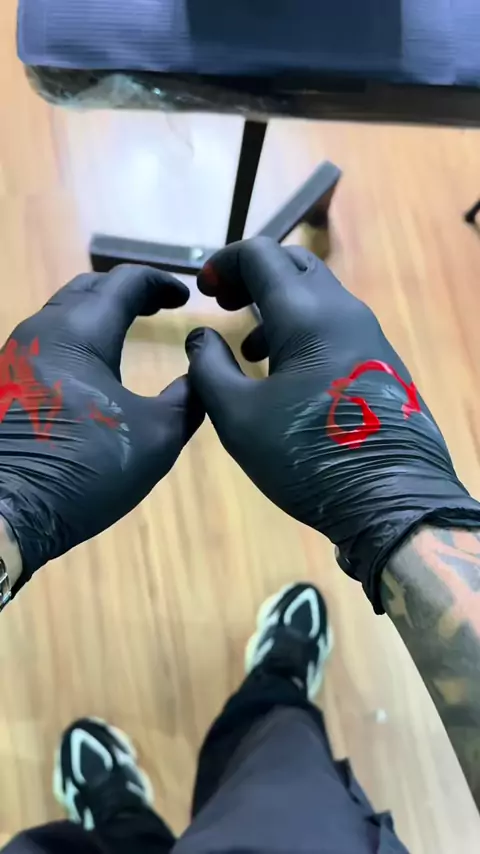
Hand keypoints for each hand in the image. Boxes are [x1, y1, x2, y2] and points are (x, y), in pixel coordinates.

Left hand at [0, 265, 202, 592]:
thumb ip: (188, 397)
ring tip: (127, 331)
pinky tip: (91, 367)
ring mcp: (14, 356)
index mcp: (80, 332)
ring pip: (61, 314)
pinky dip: (77, 337)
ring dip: (97, 314)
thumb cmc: (86, 468)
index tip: (184, 297)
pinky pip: (45, 341)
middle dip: (126, 291)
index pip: (125, 281)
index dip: (160, 282)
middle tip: (156, 307)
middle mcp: (41, 331)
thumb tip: (201, 372)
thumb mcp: (158, 436)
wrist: (5, 512)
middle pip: (87, 289)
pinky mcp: (4, 383)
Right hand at [186, 237, 479, 611]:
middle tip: (225, 304)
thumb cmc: (307, 456)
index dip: (225, 262)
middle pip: (294, 266)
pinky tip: (286, 375)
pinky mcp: (380, 363)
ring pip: (317, 297)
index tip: (202, 290)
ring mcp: (369, 336)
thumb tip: (201, 336)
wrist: (392, 499)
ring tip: (249, 349)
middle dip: (254, 276)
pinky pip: (335, 326)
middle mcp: (343, 312)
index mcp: (306, 315)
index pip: (261, 254)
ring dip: (277, 307)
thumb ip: (209, 368)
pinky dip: (302, 331)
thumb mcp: (238, 417)